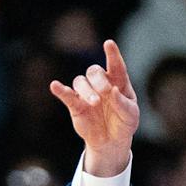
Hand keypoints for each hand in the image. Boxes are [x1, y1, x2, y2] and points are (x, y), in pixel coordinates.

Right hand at [48, 39, 140, 176]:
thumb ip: (123, 104)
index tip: (109, 44)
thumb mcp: (131, 116)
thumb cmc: (124, 123)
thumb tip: (113, 91)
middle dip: (99, 80)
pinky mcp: (75, 104)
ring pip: (80, 81)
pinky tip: (55, 86)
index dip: (112, 54)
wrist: (111, 142)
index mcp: (117, 82)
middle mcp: (100, 83)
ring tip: (95, 103)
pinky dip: (60, 90)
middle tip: (106, 92)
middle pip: (94, 71)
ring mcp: (86, 92)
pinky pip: (66, 94)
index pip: (115, 65)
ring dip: (87, 91)